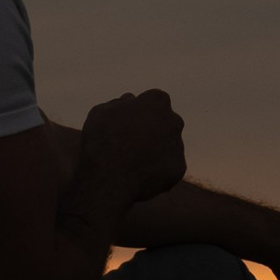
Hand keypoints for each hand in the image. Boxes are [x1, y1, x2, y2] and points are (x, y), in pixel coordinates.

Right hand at [67, 88, 185, 229]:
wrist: (110, 178)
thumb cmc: (102, 141)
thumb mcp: (101, 113)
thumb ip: (119, 103)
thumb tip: (129, 101)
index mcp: (157, 102)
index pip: (154, 100)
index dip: (140, 111)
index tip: (128, 122)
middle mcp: (174, 121)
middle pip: (165, 123)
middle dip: (152, 130)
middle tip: (131, 143)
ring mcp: (178, 145)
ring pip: (167, 146)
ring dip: (154, 151)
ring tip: (131, 163)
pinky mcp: (179, 168)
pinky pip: (168, 168)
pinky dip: (156, 171)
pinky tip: (139, 176)